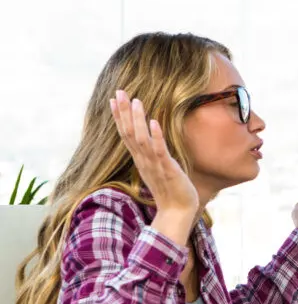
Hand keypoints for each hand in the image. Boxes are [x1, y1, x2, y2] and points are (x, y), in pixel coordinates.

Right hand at [109, 90, 198, 215]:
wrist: (177, 212)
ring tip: (137, 101)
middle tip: (119, 91)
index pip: (126, 134)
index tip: (114, 99)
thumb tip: (150, 141)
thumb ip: (151, 155)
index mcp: (140, 160)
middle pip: (129, 133)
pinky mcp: (167, 170)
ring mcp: (154, 165)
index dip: (120, 117)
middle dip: (124, 112)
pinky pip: (159, 151)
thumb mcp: (157, 169)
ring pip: (141, 139)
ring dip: (138, 119)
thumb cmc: (170, 190)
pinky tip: (153, 122)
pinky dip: (156, 137)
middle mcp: (143, 161)